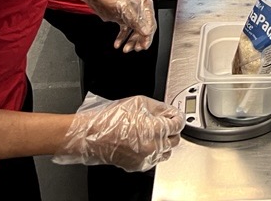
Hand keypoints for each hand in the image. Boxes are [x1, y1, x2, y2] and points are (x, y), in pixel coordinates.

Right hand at [54, 93, 183, 171]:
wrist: (93, 136)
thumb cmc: (111, 119)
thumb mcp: (139, 103)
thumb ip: (159, 107)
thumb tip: (170, 111)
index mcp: (155, 129)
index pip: (178, 125)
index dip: (177, 118)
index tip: (174, 116)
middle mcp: (153, 147)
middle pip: (175, 140)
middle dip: (172, 130)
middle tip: (164, 122)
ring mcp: (146, 158)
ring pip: (166, 152)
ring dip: (164, 142)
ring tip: (153, 133)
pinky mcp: (138, 166)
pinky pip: (153, 160)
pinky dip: (153, 152)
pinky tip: (144, 142)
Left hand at [73, 0, 156, 51]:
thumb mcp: (124, 8)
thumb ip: (136, 21)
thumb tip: (146, 32)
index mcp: (144, 3)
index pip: (150, 23)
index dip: (148, 36)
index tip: (144, 46)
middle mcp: (138, 8)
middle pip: (143, 28)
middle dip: (139, 40)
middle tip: (135, 48)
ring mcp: (129, 13)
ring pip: (134, 31)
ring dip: (130, 41)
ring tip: (125, 48)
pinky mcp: (121, 17)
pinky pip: (125, 30)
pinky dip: (122, 37)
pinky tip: (118, 43)